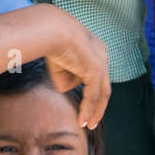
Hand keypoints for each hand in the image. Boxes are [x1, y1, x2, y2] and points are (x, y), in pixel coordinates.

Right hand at [39, 6, 110, 129]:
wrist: (52, 29)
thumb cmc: (51, 41)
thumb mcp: (60, 63)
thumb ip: (67, 76)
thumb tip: (67, 89)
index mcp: (97, 49)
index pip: (98, 76)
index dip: (93, 92)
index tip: (86, 106)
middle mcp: (103, 56)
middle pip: (103, 86)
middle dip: (97, 106)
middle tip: (91, 121)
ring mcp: (102, 64)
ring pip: (100, 94)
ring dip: (94, 112)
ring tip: (87, 125)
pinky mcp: (96, 71)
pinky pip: (93, 96)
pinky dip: (88, 110)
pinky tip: (82, 121)